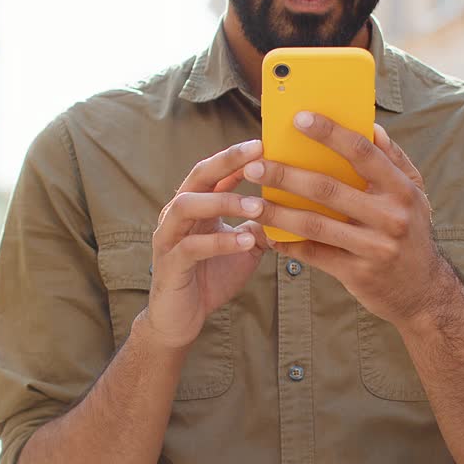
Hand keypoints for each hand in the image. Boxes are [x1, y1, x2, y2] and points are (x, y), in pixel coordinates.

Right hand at [145, 140, 268, 348]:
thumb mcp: (243, 246)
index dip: (238, 156)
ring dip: (224, 202)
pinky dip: (221, 242)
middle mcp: (176, 214)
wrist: (180, 320)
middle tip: (259, 154)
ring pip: (188, 205)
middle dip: (228, 162)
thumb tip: (295, 206)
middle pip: (198, 176)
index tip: (267, 143)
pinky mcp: (169, 264)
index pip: (214, 171)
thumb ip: (260, 225)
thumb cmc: (210, 277)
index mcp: (195, 206)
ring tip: (258, 206)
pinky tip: (246, 242)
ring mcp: (169, 237)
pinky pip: (192, 247)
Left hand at [244, 113, 445, 327]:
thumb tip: (371, 127)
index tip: (298, 119)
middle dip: (286, 175)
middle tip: (254, 166)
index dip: (329, 133)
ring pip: (315, 224)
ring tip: (251, 203)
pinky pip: (314, 255)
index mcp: (401, 190)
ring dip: (278, 212)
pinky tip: (269, 235)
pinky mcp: (357, 273)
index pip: (362, 152)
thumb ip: (394, 160)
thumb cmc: (411, 233)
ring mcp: (374, 247)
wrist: (423, 292)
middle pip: (328, 189)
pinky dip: (289, 244)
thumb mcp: (414, 195)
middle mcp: (390, 217)